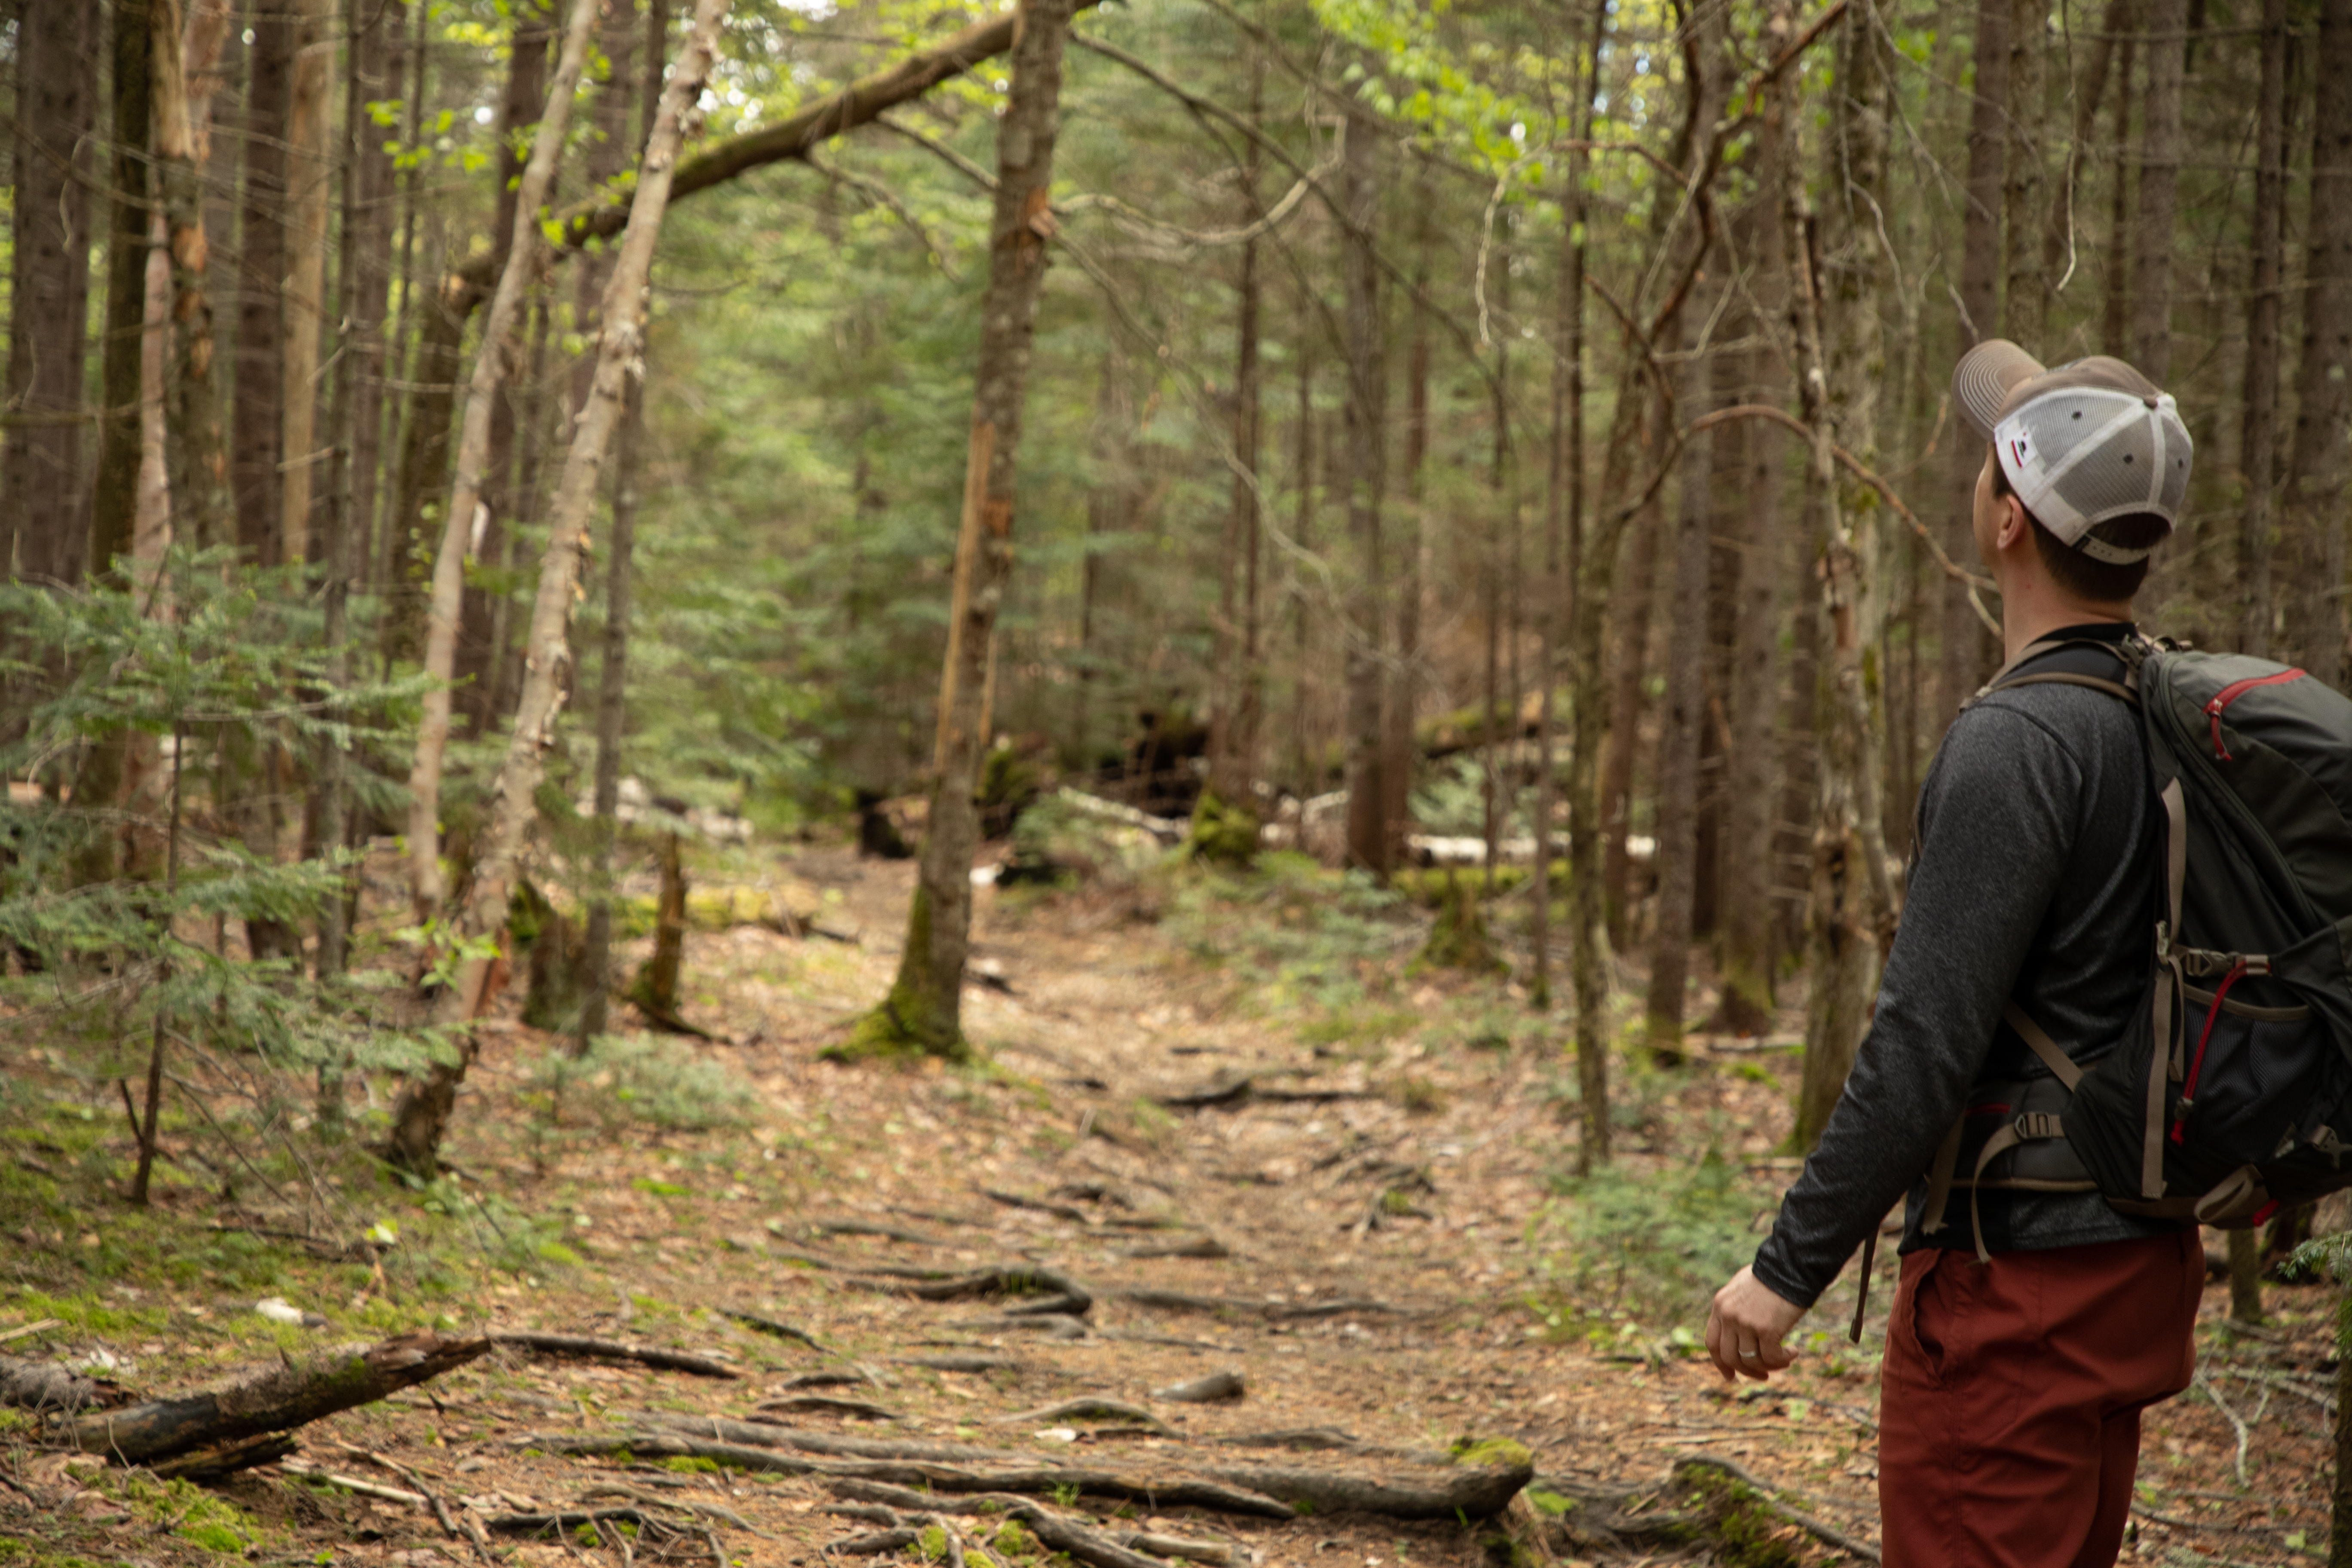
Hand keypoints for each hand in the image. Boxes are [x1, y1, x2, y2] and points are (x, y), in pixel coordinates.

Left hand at [1704, 1266, 1804, 1382]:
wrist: (1789, 1267)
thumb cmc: (1770, 1277)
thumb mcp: (1741, 1290)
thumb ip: (1733, 1310)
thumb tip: (1736, 1335)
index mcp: (1720, 1306)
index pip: (1711, 1343)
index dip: (1720, 1363)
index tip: (1730, 1376)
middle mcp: (1728, 1316)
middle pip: (1729, 1357)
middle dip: (1746, 1371)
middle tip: (1763, 1376)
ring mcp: (1745, 1323)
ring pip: (1751, 1360)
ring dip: (1769, 1366)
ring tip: (1785, 1361)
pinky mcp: (1766, 1329)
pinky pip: (1771, 1357)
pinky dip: (1782, 1360)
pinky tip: (1793, 1353)